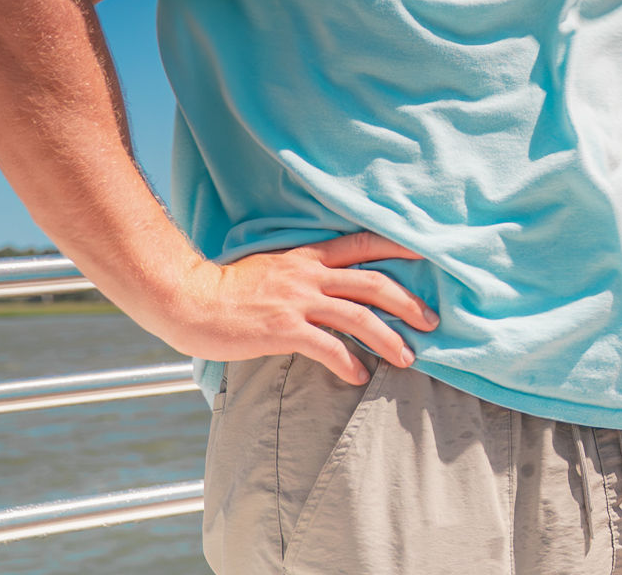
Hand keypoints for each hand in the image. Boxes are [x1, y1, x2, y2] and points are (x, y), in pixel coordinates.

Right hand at [160, 232, 438, 384]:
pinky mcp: (283, 329)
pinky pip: (328, 347)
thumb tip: (330, 286)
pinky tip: (359, 376)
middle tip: (431, 322)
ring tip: (407, 358)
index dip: (398, 246)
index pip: (363, 244)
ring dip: (388, 339)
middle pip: (373, 283)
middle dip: (407, 303)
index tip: (427, 252)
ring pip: (359, 317)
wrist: (189, 300)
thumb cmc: (228, 288)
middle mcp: (309, 275)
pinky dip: (349, 363)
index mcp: (308, 257)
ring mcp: (297, 302)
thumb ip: (304, 272)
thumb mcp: (273, 267)